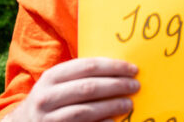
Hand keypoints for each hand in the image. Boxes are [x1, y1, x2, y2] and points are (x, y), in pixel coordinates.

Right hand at [6, 57, 138, 121]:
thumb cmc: (51, 98)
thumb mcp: (59, 82)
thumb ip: (83, 74)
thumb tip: (121, 69)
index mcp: (52, 76)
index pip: (88, 66)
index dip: (114, 67)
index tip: (133, 69)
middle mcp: (47, 96)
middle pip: (89, 88)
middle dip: (117, 86)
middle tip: (135, 86)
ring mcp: (49, 117)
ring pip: (86, 110)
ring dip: (112, 106)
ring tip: (129, 103)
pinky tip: (114, 120)